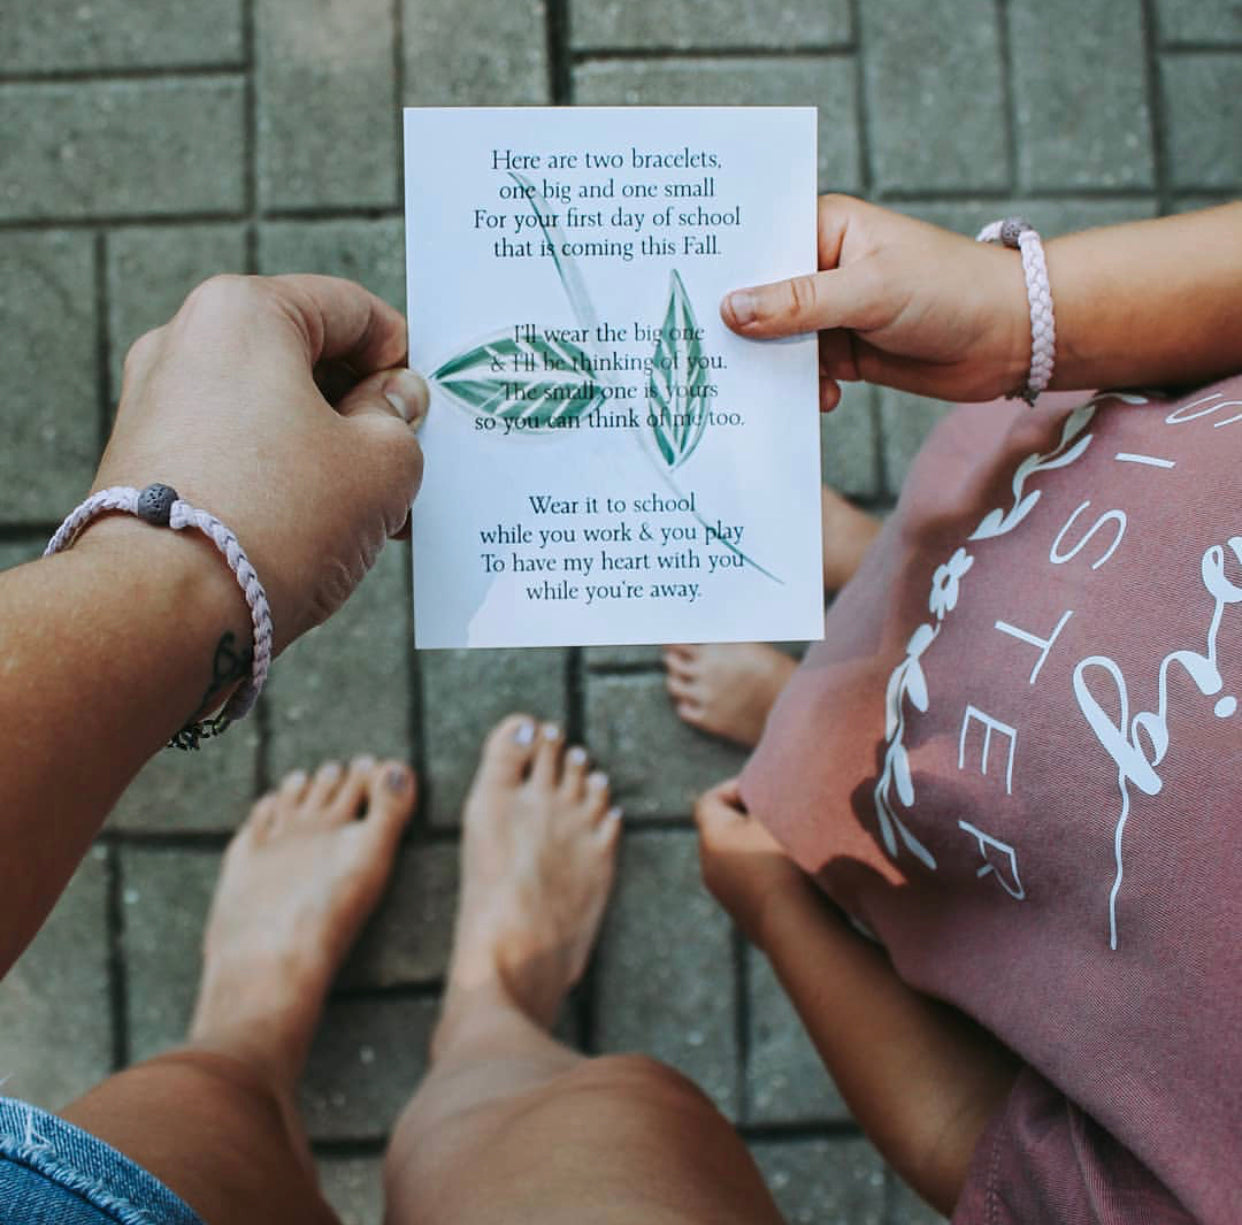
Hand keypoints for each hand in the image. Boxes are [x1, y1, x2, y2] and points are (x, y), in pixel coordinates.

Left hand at [94, 275, 426, 650]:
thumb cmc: (278, 522)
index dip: (402, 357)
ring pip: (271, 408)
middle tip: (403, 465)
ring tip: (367, 511)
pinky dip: (281, 473)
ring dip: (327, 449)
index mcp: (244, 313)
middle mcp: (186, 340)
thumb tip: (392, 402)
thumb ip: (401, 420)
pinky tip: (317, 526)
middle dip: (363, 410)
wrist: (164, 610)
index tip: (423, 408)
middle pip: (306, 358)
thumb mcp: (382, 465)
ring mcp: (156, 401)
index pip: (351, 309)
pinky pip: (234, 446)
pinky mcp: (143, 458)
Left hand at [695, 778, 814, 948]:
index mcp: (711, 838)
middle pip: (725, 830)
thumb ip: (773, 793)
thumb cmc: (788, 862)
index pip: (709, 801)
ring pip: (742, 860)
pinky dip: (773, 875)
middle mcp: (711, 868)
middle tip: (786, 815)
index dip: (736, 787)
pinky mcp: (748, 920)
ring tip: (799, 846)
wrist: (798, 929)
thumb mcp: (781, 814)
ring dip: (764, 850)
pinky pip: (755, 885)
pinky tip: (804, 876)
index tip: (767, 789)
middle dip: (753, 819)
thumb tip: (777, 785)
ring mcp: (728, 898)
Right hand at [720, 195, 1030, 409]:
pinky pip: (803, 372)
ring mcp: (831, 312)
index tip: (680, 294)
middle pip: (758, 298)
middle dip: (737, 328)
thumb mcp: (869, 292)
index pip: (757, 243)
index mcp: (824, 228)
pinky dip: (801, 390)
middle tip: (701, 355)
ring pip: (777, 341)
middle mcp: (820, 267)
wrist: (1010, 339)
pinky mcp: (844, 352)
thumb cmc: (949, 290)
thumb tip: (730, 310)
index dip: (721, 268)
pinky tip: (816, 402)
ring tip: (757, 390)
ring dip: (771, 367)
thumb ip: (798, 304)